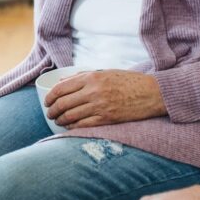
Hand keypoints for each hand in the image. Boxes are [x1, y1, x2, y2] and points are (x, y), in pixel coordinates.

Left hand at [43, 70, 165, 127]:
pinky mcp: (107, 119)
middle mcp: (93, 91)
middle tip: (50, 113)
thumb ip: (83, 76)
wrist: (152, 93)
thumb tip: (62, 81)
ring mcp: (100, 106)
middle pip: (63, 103)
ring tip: (57, 121)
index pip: (61, 88)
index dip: (50, 97)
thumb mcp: (105, 72)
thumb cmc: (128, 81)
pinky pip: (84, 125)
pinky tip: (69, 127)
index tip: (47, 101)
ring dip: (60, 120)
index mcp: (91, 78)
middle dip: (52, 110)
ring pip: (71, 116)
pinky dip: (73, 127)